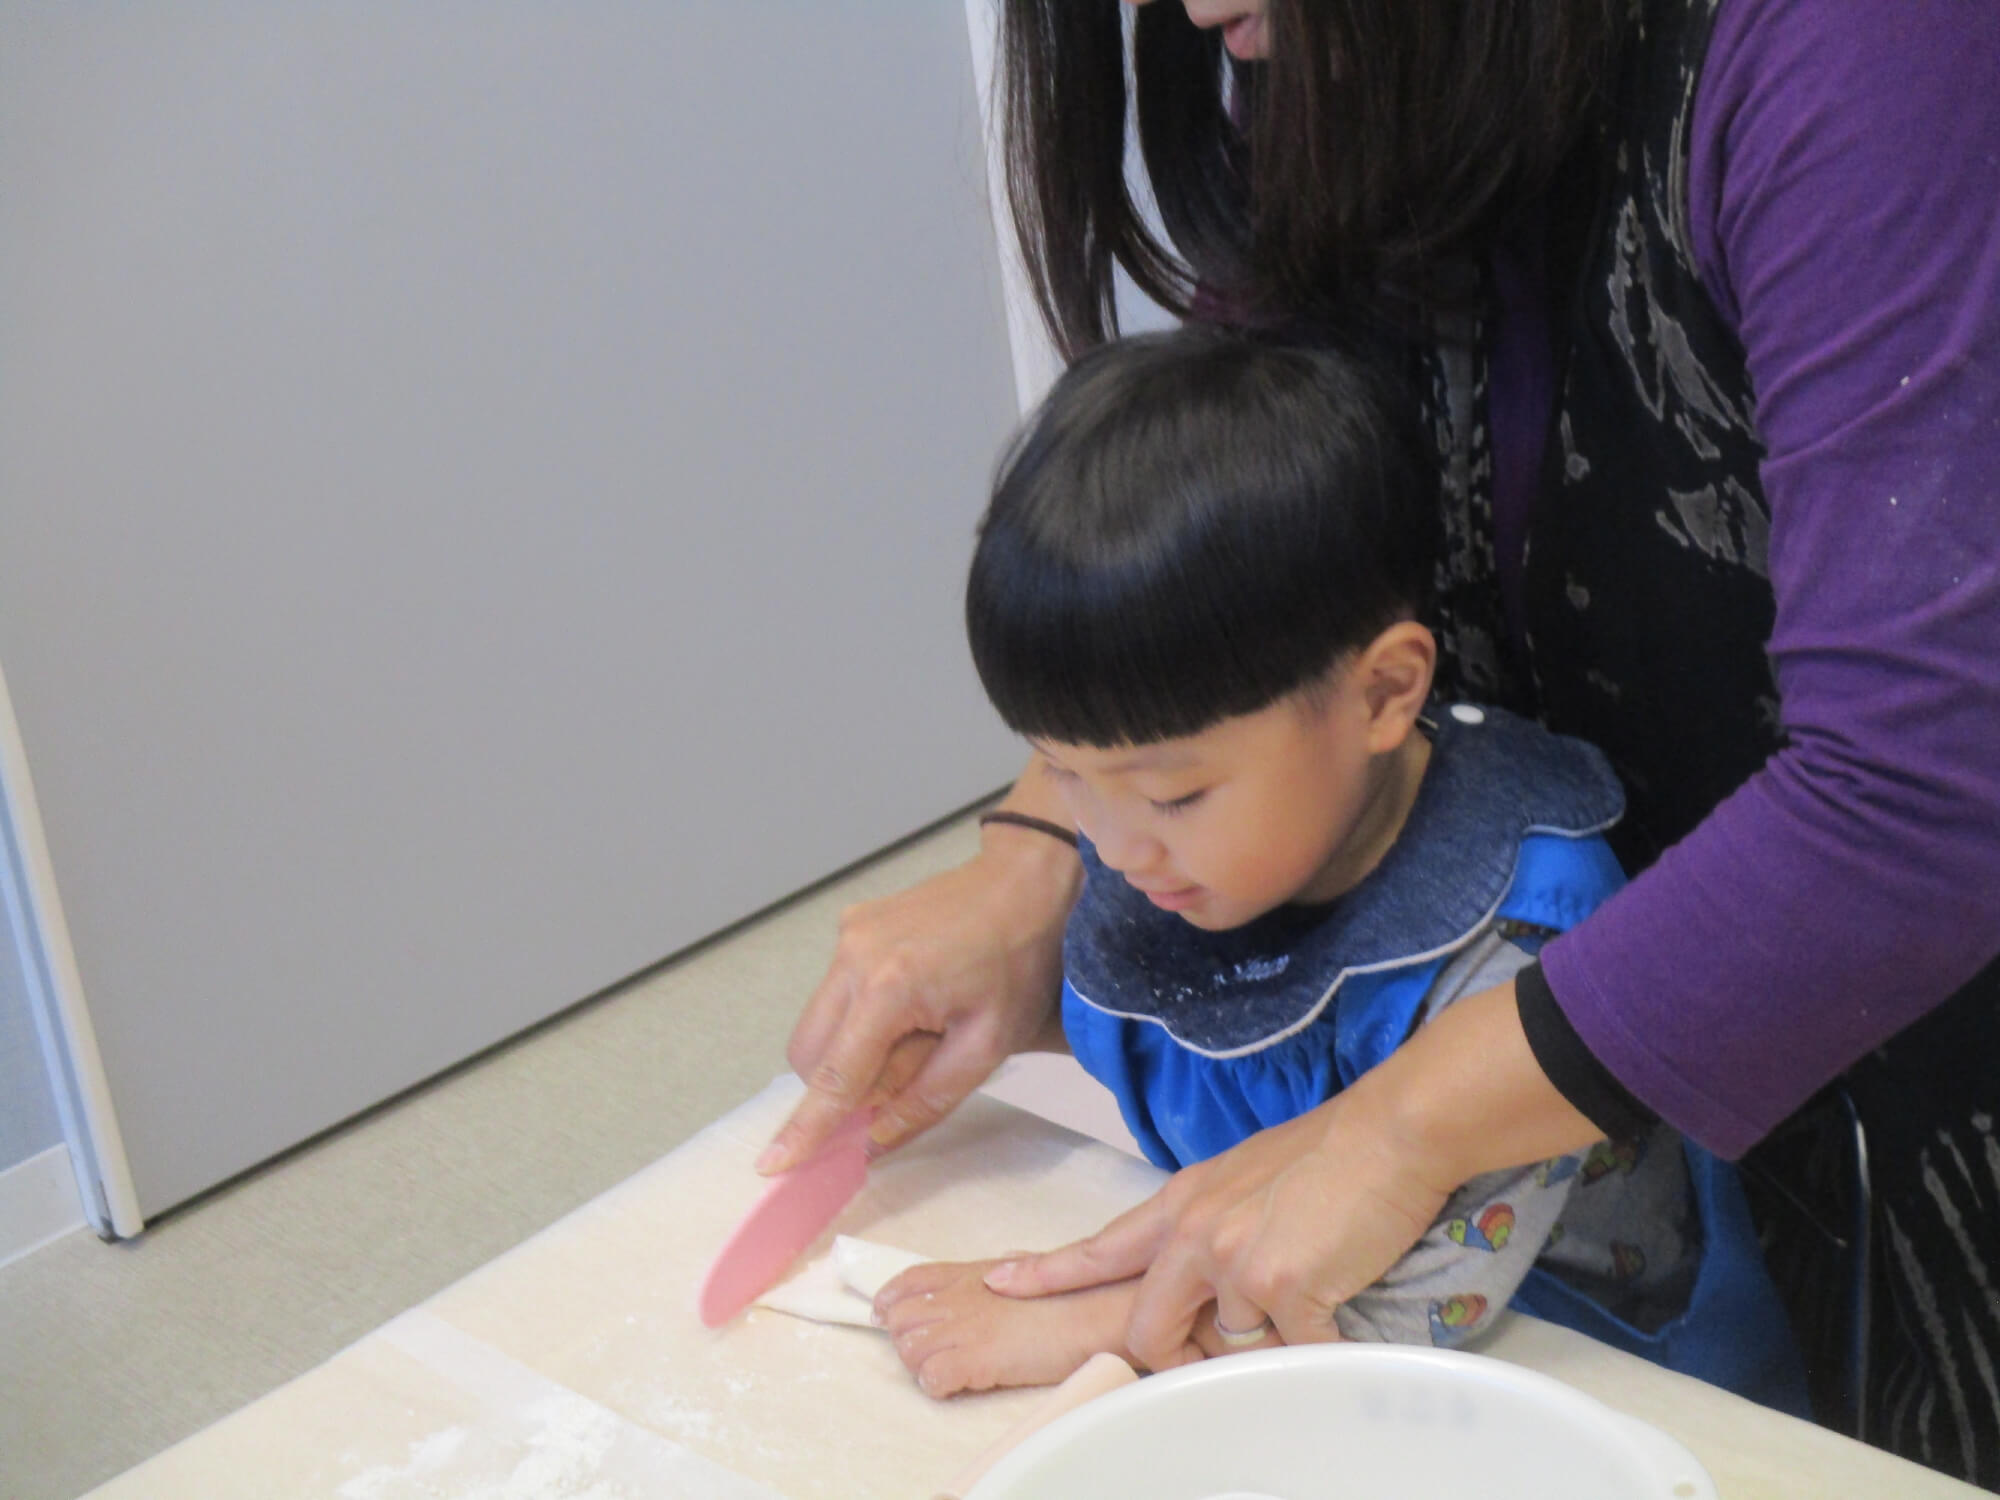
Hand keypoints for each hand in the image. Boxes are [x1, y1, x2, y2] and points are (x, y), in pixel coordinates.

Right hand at [758, 802, 1081, 1173]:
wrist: (1023, 881)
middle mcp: (853, 955)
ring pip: (818, 1023)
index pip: (835, 1076)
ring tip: (918, 1031)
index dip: (806, 1127)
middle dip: (840, 1083)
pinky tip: (912, 1002)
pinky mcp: (851, 924)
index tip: (771, 1165)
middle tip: (904, 1076)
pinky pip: (835, 991)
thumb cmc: (1019, 963)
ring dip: (853, 1048)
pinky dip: (860, 1015)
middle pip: (810, 1052)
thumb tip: (872, 1140)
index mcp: (890, 986)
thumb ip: (927, 1099)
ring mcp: (847, 934)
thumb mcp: (988, 1046)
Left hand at [874, 1257, 1138, 1397]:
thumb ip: (1009, 1269)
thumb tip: (1004, 1265)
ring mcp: (963, 1329)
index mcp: (968, 1274)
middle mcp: (957, 1298)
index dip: (888, 1298)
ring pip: (909, 1350)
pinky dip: (936, 1386)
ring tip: (946, 1370)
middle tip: (928, 1352)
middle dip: (904, 1338)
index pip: (909, 1280)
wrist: (1089, 1315)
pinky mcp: (974, 1361)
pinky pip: (932, 1377)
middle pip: (899, 1318)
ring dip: (920, 1364)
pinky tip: (957, 1385)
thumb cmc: (1069, 1292)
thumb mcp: (1032, 1269)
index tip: (883, 1314)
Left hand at [987, 1098, 1444, 1367]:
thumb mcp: (1243, 1179)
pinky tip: (1338, 1306)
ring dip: (1270, 1336)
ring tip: (1310, 1288)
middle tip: (1216, 1353)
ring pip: (1232, 1341)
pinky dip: (1317, 1343)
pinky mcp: (1283, 1284)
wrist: (1387, 1135)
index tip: (1001, 1281)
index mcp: (1181, 1203)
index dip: (1050, 1271)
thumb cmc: (1328, 1153)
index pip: (1101, 1247)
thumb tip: (1214, 1276)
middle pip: (1149, 1326)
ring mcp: (1235, 1260)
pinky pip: (1290, 1349)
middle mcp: (1195, 1232)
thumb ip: (1211, 1226)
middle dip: (1178, 1355)